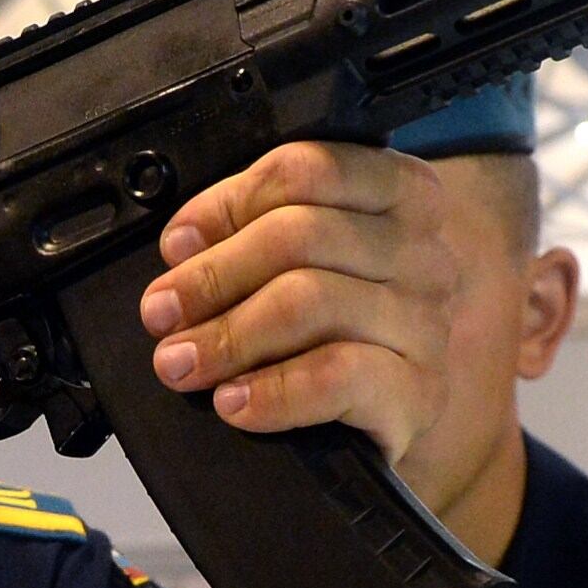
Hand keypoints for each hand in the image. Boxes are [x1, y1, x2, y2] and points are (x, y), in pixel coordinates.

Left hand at [138, 142, 460, 482]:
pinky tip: (233, 402)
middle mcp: (422, 252)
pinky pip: (336, 377)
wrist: (381, 417)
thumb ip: (252, 233)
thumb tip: (186, 246)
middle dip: (213, 276)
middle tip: (161, 313)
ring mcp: (426, 323)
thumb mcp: (298, 263)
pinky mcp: (418, 391)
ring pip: (311, 302)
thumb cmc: (331, 330)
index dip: (229, 204)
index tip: (177, 246)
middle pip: (301, 235)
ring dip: (229, 335)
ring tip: (180, 363)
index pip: (309, 170)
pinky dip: (272, 390)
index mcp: (400, 195)